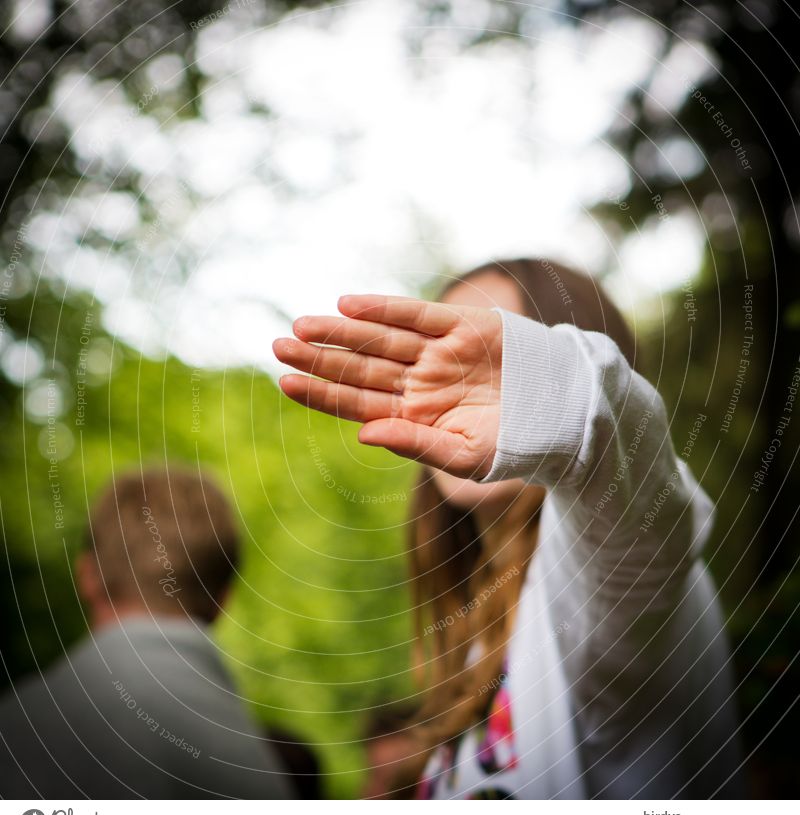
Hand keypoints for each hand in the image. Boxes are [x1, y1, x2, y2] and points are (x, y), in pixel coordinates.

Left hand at [272, 295, 502, 478]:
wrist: (565, 414)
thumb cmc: (514, 445)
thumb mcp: (464, 456)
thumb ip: (414, 445)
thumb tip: (364, 434)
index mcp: (413, 416)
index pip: (357, 403)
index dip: (321, 392)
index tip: (285, 383)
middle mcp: (419, 382)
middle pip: (360, 367)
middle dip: (320, 358)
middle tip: (278, 346)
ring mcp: (438, 352)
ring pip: (379, 339)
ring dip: (341, 332)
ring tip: (301, 325)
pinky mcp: (462, 326)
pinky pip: (416, 315)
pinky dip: (383, 309)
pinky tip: (347, 305)